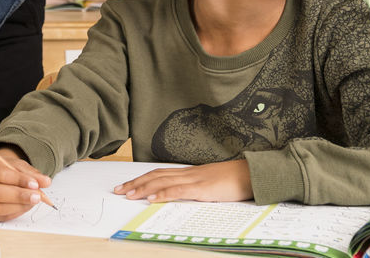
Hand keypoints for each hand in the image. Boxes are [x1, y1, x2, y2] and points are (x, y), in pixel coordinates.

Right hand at [0, 146, 51, 221]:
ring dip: (19, 206)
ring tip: (33, 201)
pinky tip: (25, 206)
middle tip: (37, 196)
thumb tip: (46, 182)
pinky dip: (15, 213)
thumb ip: (31, 173)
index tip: (35, 184)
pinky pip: (0, 217)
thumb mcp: (18, 166)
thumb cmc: (5, 170)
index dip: (18, 180)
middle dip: (19, 196)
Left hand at [113, 160, 251, 202]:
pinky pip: (178, 190)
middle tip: (118, 190)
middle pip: (155, 176)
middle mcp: (187, 173)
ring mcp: (194, 179)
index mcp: (188, 172)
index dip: (141, 178)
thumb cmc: (233, 180)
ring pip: (162, 182)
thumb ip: (195, 188)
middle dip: (135, 183)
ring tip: (128, 194)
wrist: (251, 174)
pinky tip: (151, 198)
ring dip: (143, 188)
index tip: (126, 184)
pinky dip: (162, 194)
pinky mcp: (202, 189)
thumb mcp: (209, 184)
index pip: (158, 173)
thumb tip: (182, 196)